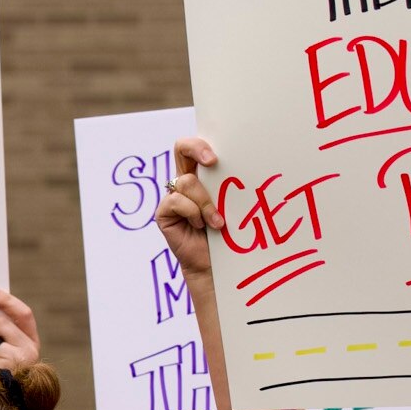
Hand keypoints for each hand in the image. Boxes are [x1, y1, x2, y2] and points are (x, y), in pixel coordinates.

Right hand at [156, 137, 225, 282]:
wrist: (214, 265)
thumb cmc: (228, 236)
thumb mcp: (232, 206)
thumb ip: (229, 187)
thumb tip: (246, 167)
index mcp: (202, 176)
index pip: (196, 148)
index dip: (201, 144)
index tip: (216, 157)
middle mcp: (185, 183)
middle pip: (181, 148)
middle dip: (196, 148)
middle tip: (213, 161)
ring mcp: (173, 197)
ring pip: (186, 182)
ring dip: (205, 203)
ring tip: (217, 222)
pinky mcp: (164, 213)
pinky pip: (176, 201)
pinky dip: (193, 213)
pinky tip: (200, 227)